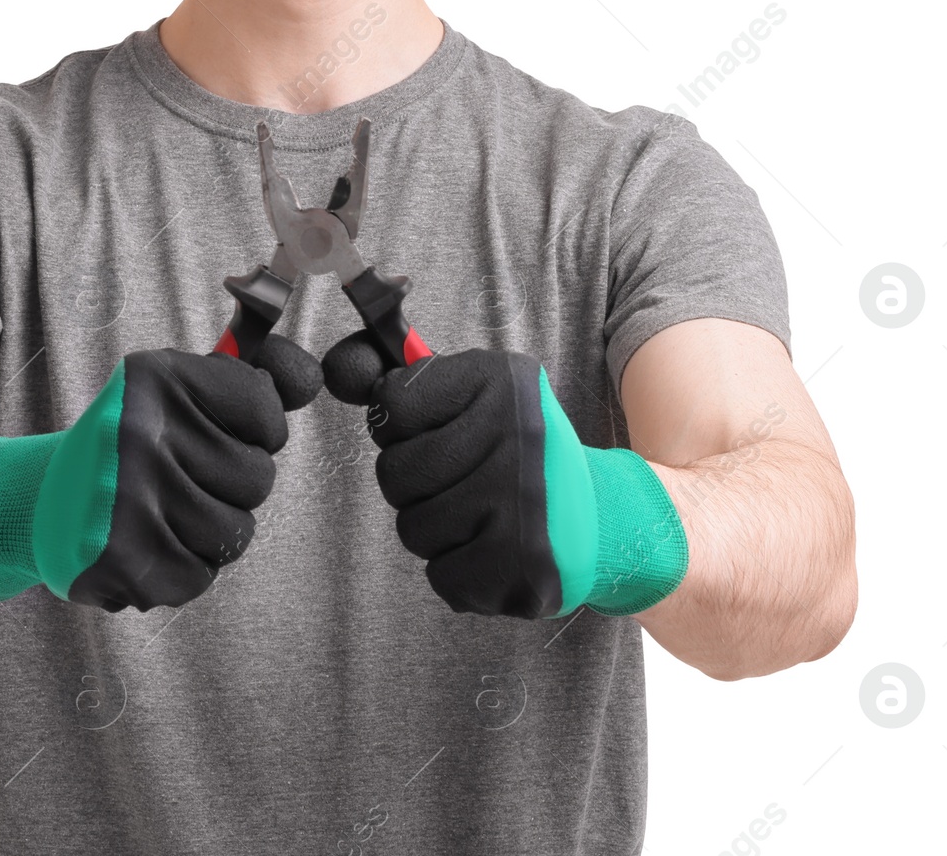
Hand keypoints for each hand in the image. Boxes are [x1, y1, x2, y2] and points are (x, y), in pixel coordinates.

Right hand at [0, 332, 319, 610]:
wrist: (41, 498)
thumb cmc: (132, 442)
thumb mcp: (178, 391)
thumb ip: (248, 384)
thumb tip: (309, 375)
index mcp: (158, 378)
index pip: (265, 411)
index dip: (259, 431)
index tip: (227, 433)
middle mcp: (140, 431)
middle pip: (256, 478)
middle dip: (235, 485)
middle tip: (190, 478)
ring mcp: (126, 497)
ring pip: (234, 531)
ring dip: (213, 530)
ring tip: (171, 512)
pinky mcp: (116, 557)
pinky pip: (198, 576)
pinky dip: (185, 567)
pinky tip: (152, 542)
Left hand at [323, 332, 687, 618]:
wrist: (607, 517)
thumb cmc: (520, 452)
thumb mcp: (477, 394)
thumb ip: (406, 383)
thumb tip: (340, 370)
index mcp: (500, 379)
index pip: (392, 404)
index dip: (401, 427)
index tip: (432, 432)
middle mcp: (516, 434)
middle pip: (393, 473)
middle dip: (415, 485)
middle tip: (460, 481)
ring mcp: (522, 502)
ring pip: (412, 529)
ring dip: (437, 530)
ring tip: (482, 516)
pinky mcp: (524, 566)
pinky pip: (441, 576)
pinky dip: (460, 571)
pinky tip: (494, 550)